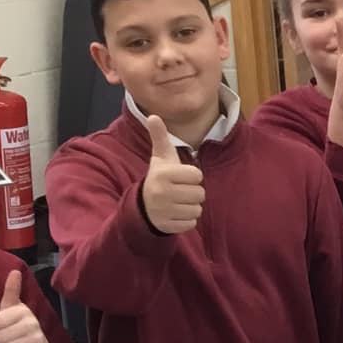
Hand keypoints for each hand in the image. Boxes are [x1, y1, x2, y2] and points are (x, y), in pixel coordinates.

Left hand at [0, 270, 53, 342]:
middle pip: (0, 336)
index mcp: (23, 311)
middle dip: (0, 340)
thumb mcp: (13, 309)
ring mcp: (38, 339)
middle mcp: (33, 323)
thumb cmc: (20, 328)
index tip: (0, 326)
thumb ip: (12, 291)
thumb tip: (14, 270)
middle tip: (8, 338)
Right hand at [140, 114, 203, 234]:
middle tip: (179, 191)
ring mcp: (164, 211)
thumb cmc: (159, 177)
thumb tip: (153, 116)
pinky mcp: (167, 226)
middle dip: (193, 192)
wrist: (143, 206)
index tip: (181, 177)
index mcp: (163, 174)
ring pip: (197, 210)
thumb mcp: (160, 157)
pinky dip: (186, 220)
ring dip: (191, 206)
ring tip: (177, 202)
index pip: (197, 176)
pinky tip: (175, 213)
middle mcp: (162, 193)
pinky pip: (191, 223)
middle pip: (200, 194)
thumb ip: (159, 137)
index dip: (192, 176)